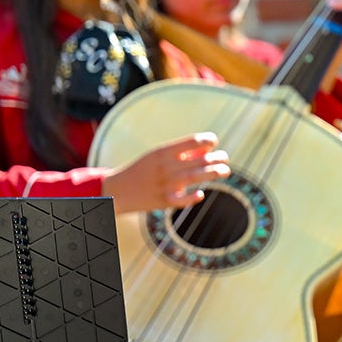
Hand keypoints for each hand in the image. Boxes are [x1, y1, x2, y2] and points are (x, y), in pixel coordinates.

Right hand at [101, 132, 230, 214]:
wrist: (117, 190)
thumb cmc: (142, 170)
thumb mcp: (157, 156)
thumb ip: (180, 153)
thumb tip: (206, 149)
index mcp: (162, 152)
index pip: (190, 142)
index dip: (206, 140)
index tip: (213, 142)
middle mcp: (164, 167)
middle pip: (196, 161)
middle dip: (215, 158)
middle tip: (225, 158)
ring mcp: (164, 184)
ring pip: (194, 177)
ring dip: (213, 173)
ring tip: (225, 170)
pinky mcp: (162, 201)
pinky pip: (181, 200)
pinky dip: (192, 197)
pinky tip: (201, 194)